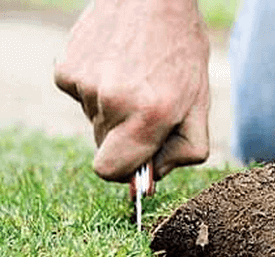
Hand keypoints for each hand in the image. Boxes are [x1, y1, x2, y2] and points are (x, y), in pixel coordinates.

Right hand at [54, 0, 209, 181]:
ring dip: (113, 108)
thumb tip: (154, 178)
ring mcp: (85, 85)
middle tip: (146, 103)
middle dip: (125, 135)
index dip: (125, 169)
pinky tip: (115, 64)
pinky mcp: (66, 69)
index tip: (137, 156)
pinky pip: (80, 97)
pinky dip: (96, 88)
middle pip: (104, 147)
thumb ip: (185, 149)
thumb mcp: (200, 103)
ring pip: (94, 120)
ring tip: (134, 76)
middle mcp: (113, 103)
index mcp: (149, 117)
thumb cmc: (181, 51)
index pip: (111, 172)